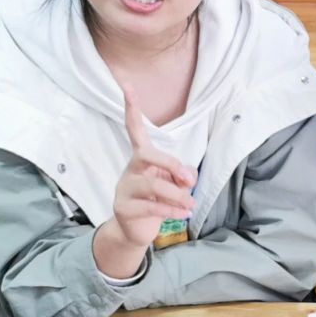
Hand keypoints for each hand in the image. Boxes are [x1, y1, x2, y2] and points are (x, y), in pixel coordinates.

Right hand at [97, 92, 196, 271]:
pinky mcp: (124, 208)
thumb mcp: (175, 184)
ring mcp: (124, 188)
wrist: (136, 231)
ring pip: (152, 185)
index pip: (134, 129)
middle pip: (147, 155)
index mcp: (141, 158)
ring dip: (177, 196)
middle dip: (172, 165)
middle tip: (190, 181)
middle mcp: (131, 169)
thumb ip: (183, 175)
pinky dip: (172, 211)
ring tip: (191, 205)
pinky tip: (183, 215)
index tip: (127, 85)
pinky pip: (151, 206)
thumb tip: (188, 176)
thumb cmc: (158, 201)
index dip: (132, 108)